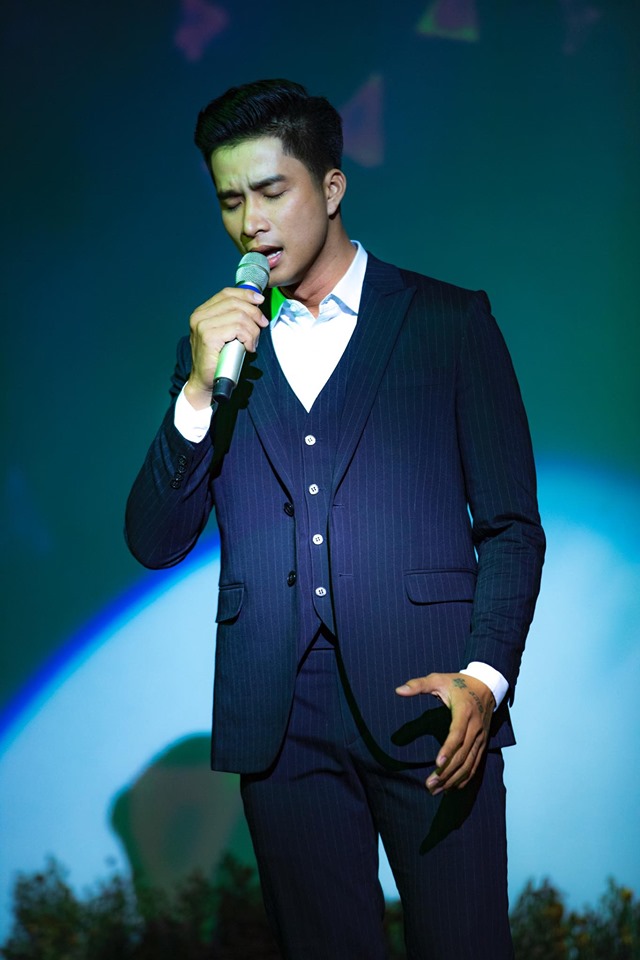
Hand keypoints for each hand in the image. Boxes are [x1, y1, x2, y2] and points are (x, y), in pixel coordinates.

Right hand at [184, 286, 268, 408]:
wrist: (205, 381)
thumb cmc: (218, 359)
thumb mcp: (225, 334)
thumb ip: (233, 319)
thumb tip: (255, 305)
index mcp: (202, 312)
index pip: (226, 293)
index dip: (246, 294)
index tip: (260, 301)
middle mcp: (199, 316)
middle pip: (235, 303)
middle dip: (254, 313)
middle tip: (262, 326)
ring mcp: (202, 326)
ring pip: (239, 316)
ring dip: (253, 330)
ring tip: (252, 343)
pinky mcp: (208, 337)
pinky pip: (237, 329)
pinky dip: (248, 338)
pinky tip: (248, 348)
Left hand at [395, 672, 494, 794]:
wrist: (486, 685)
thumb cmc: (458, 683)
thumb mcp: (438, 679)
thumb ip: (418, 685)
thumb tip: (399, 690)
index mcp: (464, 711)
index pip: (457, 734)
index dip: (448, 749)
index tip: (437, 764)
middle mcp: (475, 727)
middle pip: (462, 754)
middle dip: (446, 772)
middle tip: (429, 785)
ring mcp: (480, 737)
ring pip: (469, 763)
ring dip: (453, 779)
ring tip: (436, 790)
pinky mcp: (482, 743)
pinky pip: (475, 764)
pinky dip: (465, 777)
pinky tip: (452, 787)